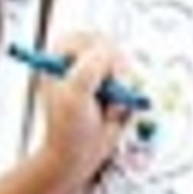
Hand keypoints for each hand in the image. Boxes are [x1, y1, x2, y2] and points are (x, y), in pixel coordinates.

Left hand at [33, 32, 133, 193]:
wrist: (78, 156)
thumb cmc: (68, 127)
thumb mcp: (75, 93)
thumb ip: (90, 66)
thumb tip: (110, 49)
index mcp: (61, 56)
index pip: (85, 37)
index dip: (95, 52)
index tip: (97, 70)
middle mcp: (81, 61)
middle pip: (109, 47)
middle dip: (114, 70)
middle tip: (110, 89)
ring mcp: (99, 74)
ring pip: (124, 66)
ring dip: (120, 88)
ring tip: (107, 107)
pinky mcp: (114, 88)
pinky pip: (131, 84)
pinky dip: (126, 99)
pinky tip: (112, 112)